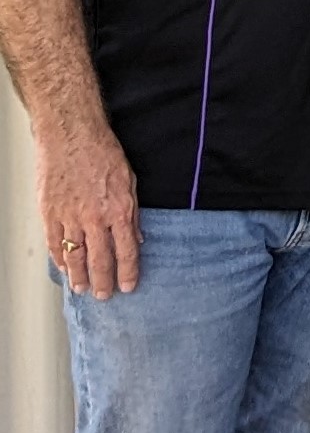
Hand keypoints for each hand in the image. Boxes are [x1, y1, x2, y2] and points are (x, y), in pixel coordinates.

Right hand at [35, 117, 140, 297]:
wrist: (71, 136)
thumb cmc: (102, 153)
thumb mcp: (130, 182)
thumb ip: (132, 214)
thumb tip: (137, 238)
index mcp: (118, 210)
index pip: (126, 251)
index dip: (127, 272)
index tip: (128, 286)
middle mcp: (94, 218)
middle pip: (100, 259)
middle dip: (104, 281)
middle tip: (104, 296)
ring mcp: (69, 217)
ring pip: (75, 256)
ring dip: (80, 276)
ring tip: (83, 289)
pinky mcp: (49, 213)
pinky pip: (55, 243)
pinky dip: (59, 259)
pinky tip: (64, 269)